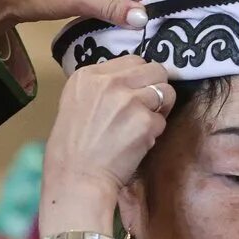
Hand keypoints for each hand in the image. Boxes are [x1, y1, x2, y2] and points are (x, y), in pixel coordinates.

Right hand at [40, 56, 173, 237]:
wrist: (76, 178)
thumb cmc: (72, 148)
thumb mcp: (76, 103)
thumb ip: (102, 88)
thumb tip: (130, 82)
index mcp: (88, 75)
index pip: (133, 60)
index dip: (139, 78)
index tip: (135, 93)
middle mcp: (109, 82)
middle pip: (155, 69)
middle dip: (156, 87)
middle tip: (147, 107)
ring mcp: (129, 100)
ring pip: (166, 92)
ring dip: (160, 108)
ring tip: (144, 124)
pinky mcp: (145, 122)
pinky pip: (163, 120)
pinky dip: (155, 132)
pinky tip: (138, 143)